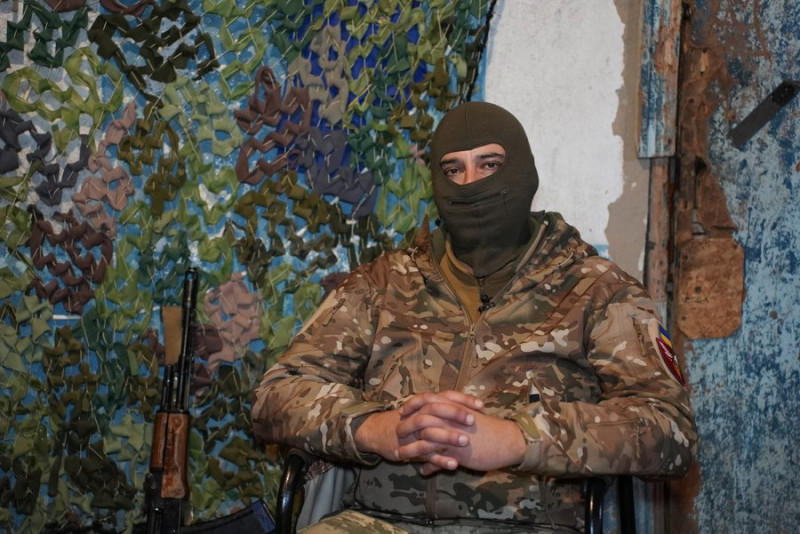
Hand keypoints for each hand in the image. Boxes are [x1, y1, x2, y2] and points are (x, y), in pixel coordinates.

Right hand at [354, 391, 481, 469]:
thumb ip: (442, 408)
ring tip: (466, 441)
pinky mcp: (408, 449)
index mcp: (424, 403)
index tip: (480, 405)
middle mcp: (418, 414)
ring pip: (431, 432)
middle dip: (455, 413)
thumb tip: (467, 407)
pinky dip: (440, 460)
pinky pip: (425, 454)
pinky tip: (454, 465)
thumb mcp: (421, 409)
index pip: (445, 395)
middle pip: (436, 409)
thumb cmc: (405, 419)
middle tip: (473, 420)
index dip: (463, 399)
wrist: (377, 432)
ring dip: (449, 436)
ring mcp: (412, 432)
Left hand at [396, 391, 525, 474]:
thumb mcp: (470, 419)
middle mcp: (450, 419)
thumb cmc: (490, 430)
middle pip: (421, 419)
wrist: (508, 440)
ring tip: (400, 455)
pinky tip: (422, 471)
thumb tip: (445, 419)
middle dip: (406, 427)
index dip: (412, 405)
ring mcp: (453, 435)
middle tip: (396, 432)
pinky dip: (428, 465)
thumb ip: (455, 418)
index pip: (427, 400)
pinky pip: (437, 458)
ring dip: (411, 449)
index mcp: (454, 407)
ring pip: (424, 440)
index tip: (402, 411)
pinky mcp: (457, 451)